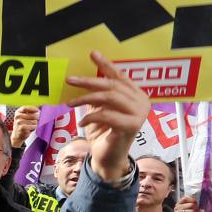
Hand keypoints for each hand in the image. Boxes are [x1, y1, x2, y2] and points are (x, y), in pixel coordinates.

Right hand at [11, 106, 39, 148]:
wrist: (17, 135)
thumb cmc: (23, 125)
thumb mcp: (24, 117)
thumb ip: (30, 113)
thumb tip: (40, 112)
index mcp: (17, 112)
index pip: (27, 108)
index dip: (34, 109)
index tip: (38, 112)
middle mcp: (17, 116)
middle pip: (33, 115)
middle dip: (37, 118)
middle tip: (35, 121)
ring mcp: (19, 122)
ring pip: (35, 121)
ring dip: (35, 124)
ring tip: (30, 126)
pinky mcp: (22, 128)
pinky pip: (34, 126)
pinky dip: (34, 128)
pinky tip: (30, 129)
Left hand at [66, 51, 150, 184]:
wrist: (107, 158)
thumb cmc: (102, 132)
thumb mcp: (98, 108)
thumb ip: (97, 94)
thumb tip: (82, 77)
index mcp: (136, 95)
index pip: (120, 76)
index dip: (106, 64)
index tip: (92, 54)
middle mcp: (142, 102)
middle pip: (112, 85)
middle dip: (89, 81)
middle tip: (70, 79)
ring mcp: (139, 114)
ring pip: (110, 98)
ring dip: (86, 98)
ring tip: (70, 104)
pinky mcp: (132, 127)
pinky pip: (107, 115)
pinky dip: (91, 117)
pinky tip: (81, 122)